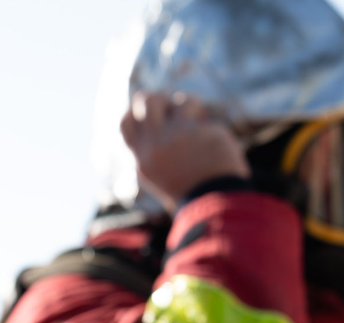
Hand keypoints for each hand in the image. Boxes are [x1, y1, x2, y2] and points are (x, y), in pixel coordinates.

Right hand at [120, 92, 249, 211]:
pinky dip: (201, 112)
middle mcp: (151, 148)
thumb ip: (159, 152)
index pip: (126, 124)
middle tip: (174, 108)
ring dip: (181, 103)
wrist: (217, 203)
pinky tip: (210, 127)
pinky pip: (190, 106)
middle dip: (157, 98)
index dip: (136, 111)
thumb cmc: (198, 192)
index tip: (155, 112)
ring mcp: (170, 137)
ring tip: (195, 116)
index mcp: (144, 162)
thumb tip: (159, 123)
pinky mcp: (190, 130)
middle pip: (142, 101)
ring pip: (164, 99)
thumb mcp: (168, 176)